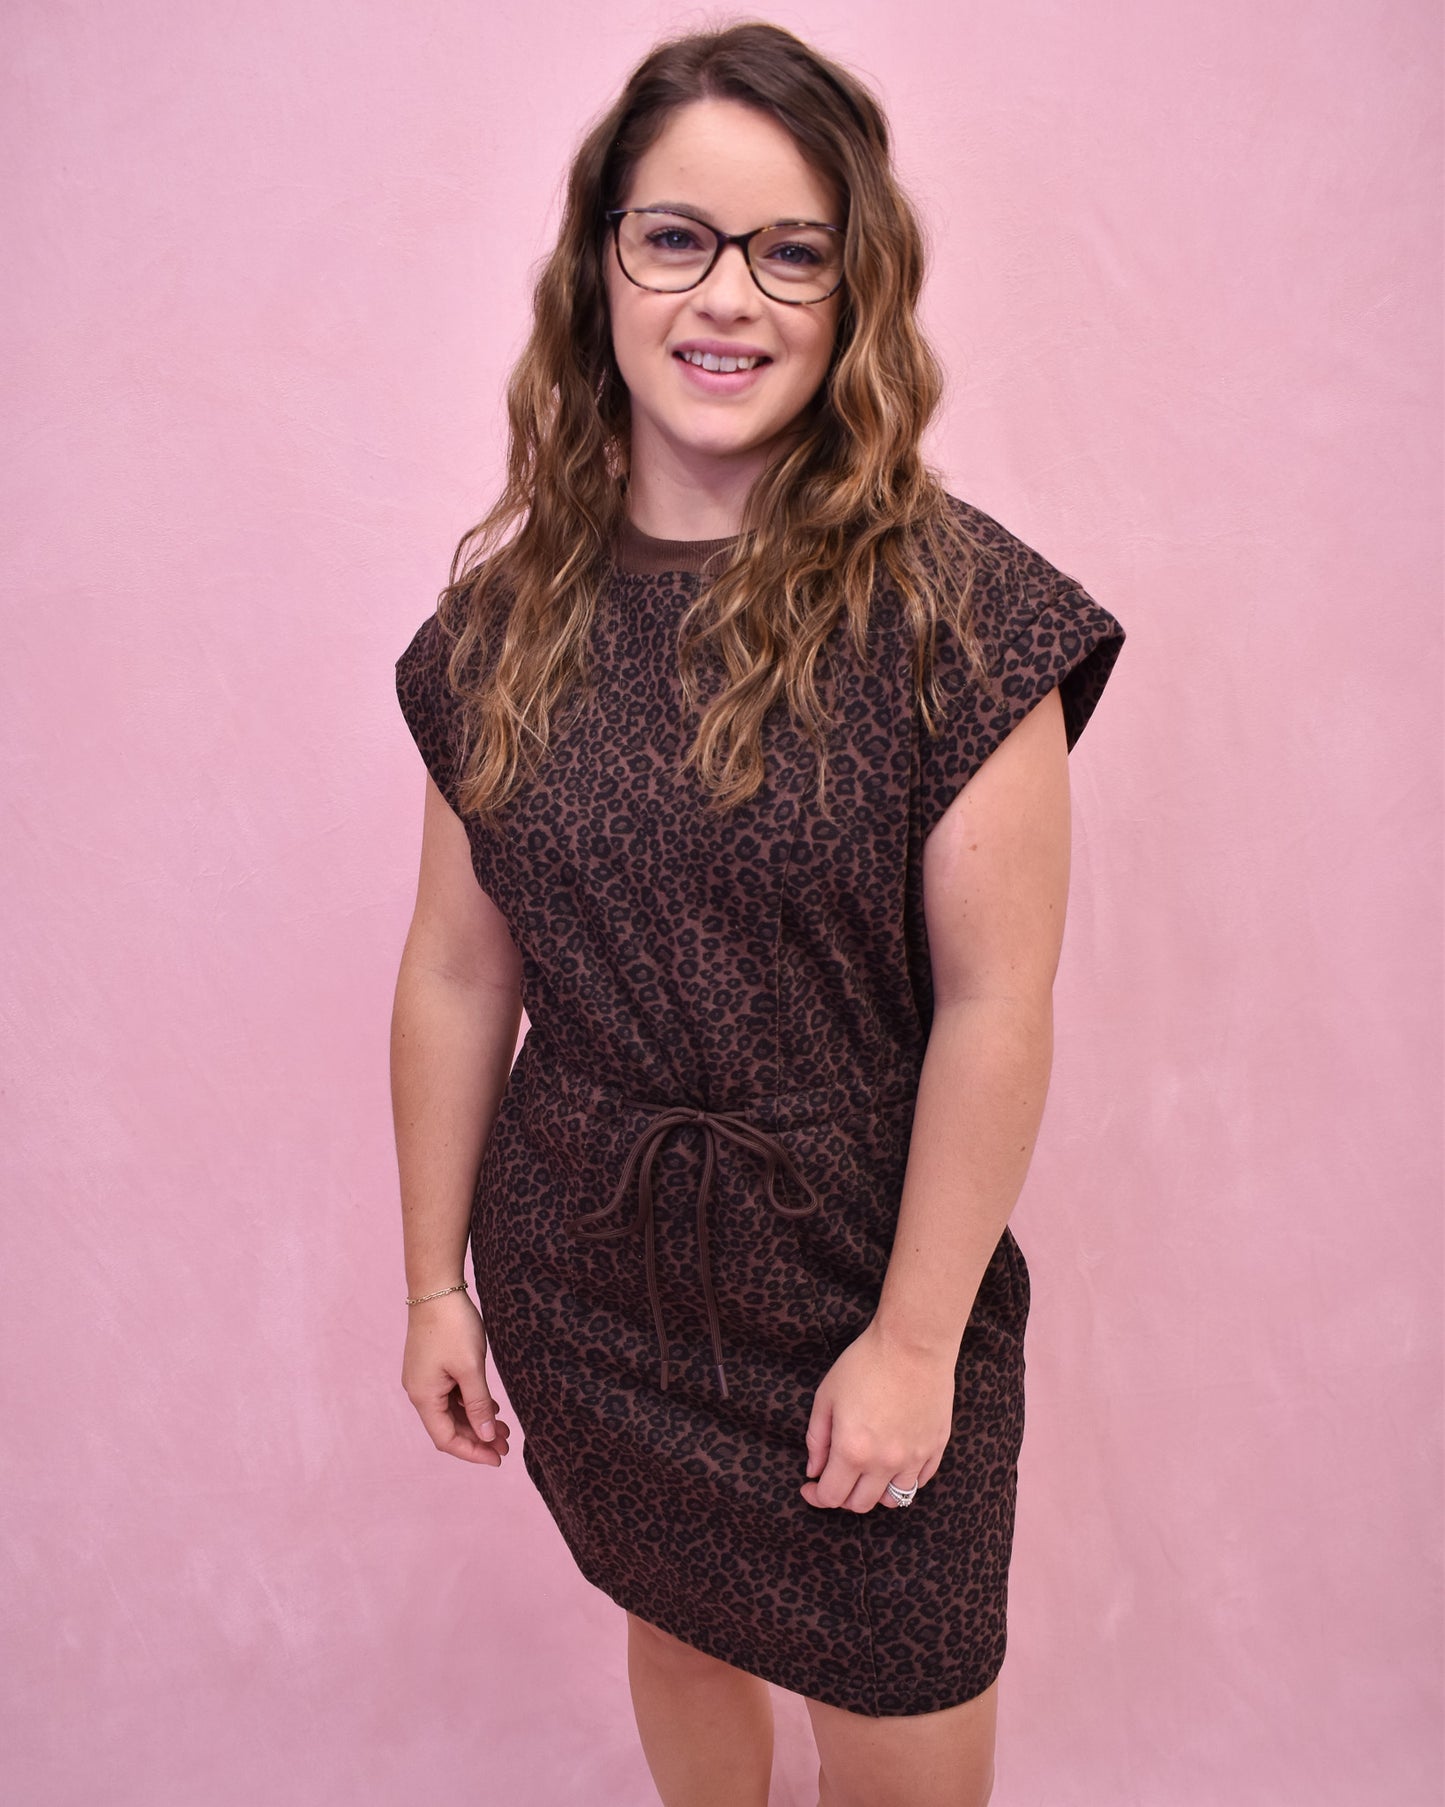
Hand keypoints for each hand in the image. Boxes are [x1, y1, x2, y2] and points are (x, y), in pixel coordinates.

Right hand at [402, 1290, 511, 1464]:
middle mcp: (420, 1391)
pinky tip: (492, 1406)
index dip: (473, 1452)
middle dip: (478, 1438)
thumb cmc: (453, 1326)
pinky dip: (470, 1404)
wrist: (436, 1287)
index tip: (498, 1459)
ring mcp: (424, 1378)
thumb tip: (487, 1437)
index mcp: (424, 1397)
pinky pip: (451, 1395)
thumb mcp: (471, 1368)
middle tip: (507, 1445)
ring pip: (451, 1411)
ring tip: (505, 1429)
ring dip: (476, 1421)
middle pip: (449, 1427)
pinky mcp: (432, 1366)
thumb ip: (478, 1405)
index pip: (447, 1439)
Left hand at [800, 1320, 954, 1511]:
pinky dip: (903, 1480)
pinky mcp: (936, 1447)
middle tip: (836, 1477)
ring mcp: (914, 1457)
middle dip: (842, 1496)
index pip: (831, 1496)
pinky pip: (919, 1481)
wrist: (913, 1343)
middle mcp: (885, 1462)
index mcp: (853, 1450)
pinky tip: (893, 1462)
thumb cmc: (865, 1363)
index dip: (815, 1496)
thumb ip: (817, 1438)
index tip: (809, 1486)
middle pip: (861, 1504)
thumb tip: (814, 1470)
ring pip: (894, 1499)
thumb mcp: (827, 1395)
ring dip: (875, 1493)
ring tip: (866, 1473)